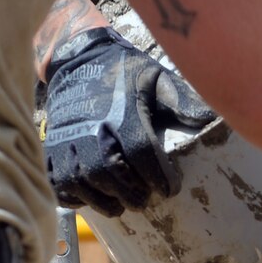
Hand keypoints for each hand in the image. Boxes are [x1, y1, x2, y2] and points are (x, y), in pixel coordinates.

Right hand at [43, 27, 214, 216]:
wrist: (76, 57)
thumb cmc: (122, 71)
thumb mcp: (155, 76)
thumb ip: (182, 100)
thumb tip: (210, 119)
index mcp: (123, 111)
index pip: (142, 152)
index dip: (159, 176)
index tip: (170, 189)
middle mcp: (92, 127)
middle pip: (110, 172)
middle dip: (131, 193)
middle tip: (144, 200)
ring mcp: (67, 139)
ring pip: (83, 181)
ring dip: (103, 200)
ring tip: (120, 205)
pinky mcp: (51, 148)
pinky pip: (58, 181)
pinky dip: (73, 196)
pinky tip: (89, 197)